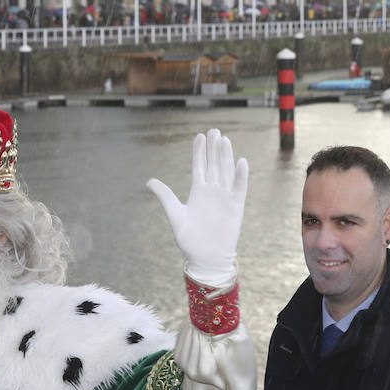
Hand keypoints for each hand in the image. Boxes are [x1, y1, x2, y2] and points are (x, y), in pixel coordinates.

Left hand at [146, 129, 248, 286]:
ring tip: (224, 140)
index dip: (199, 152)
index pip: (199, 167)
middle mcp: (212, 192)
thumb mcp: (175, 215)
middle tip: (214, 131)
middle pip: (214, 165)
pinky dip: (240, 175)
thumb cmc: (189, 240)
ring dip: (226, 157)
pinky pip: (239, 188)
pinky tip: (241, 161)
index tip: (199, 135)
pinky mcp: (236, 206)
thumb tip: (149, 181)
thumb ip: (165, 196)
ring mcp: (225, 198)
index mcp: (197, 192)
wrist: (206, 258)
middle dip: (213, 148)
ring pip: (226, 172)